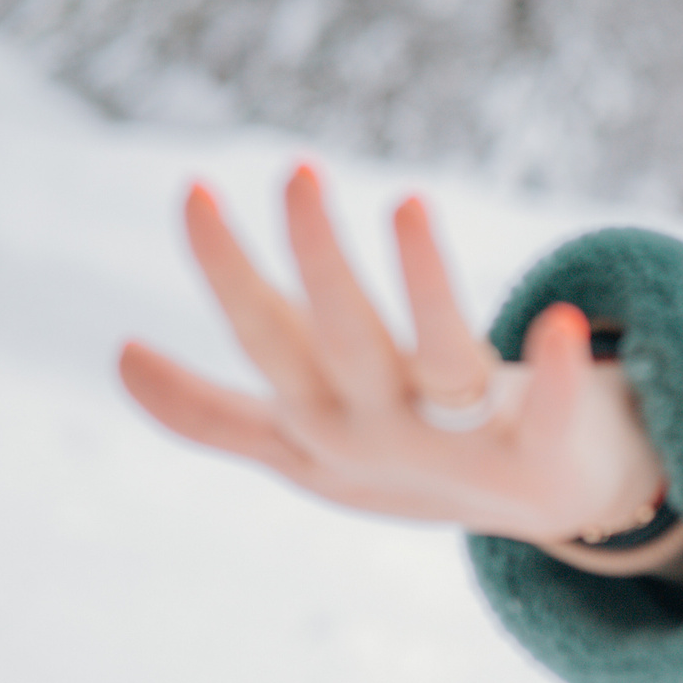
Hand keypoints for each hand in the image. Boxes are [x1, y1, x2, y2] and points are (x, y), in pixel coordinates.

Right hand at [119, 165, 675, 552]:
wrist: (541, 509)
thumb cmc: (413, 462)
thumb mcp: (305, 447)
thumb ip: (217, 413)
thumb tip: (119, 357)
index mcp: (324, 419)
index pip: (267, 338)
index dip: (227, 271)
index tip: (193, 187)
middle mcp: (386, 433)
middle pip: (346, 342)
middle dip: (320, 263)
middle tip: (298, 172)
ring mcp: (466, 446)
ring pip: (444, 366)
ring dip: (426, 290)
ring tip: (410, 202)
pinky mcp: (547, 450)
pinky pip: (556, 411)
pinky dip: (562, 374)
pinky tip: (563, 319)